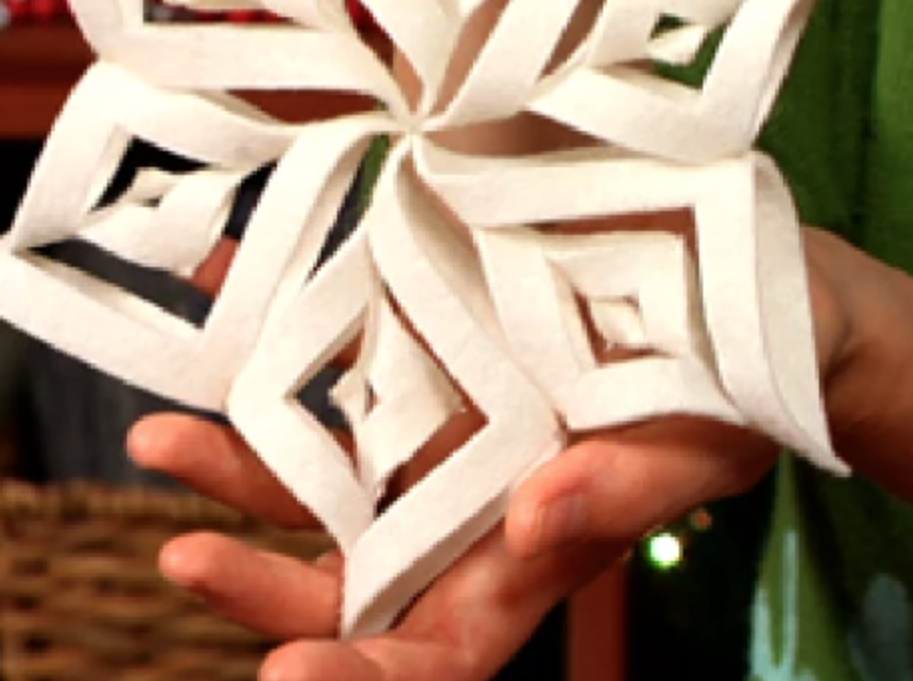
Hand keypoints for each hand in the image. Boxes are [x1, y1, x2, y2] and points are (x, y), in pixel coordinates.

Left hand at [135, 227, 868, 680]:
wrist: (751, 272)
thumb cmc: (752, 379)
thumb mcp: (709, 435)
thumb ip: (633, 485)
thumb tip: (538, 521)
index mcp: (533, 551)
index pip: (436, 651)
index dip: (362, 679)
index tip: (286, 675)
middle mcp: (468, 496)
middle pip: (346, 573)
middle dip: (260, 577)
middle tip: (182, 550)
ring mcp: (438, 416)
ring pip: (318, 463)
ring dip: (237, 456)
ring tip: (160, 434)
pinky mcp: (424, 332)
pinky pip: (335, 338)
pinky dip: (274, 314)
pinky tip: (223, 273)